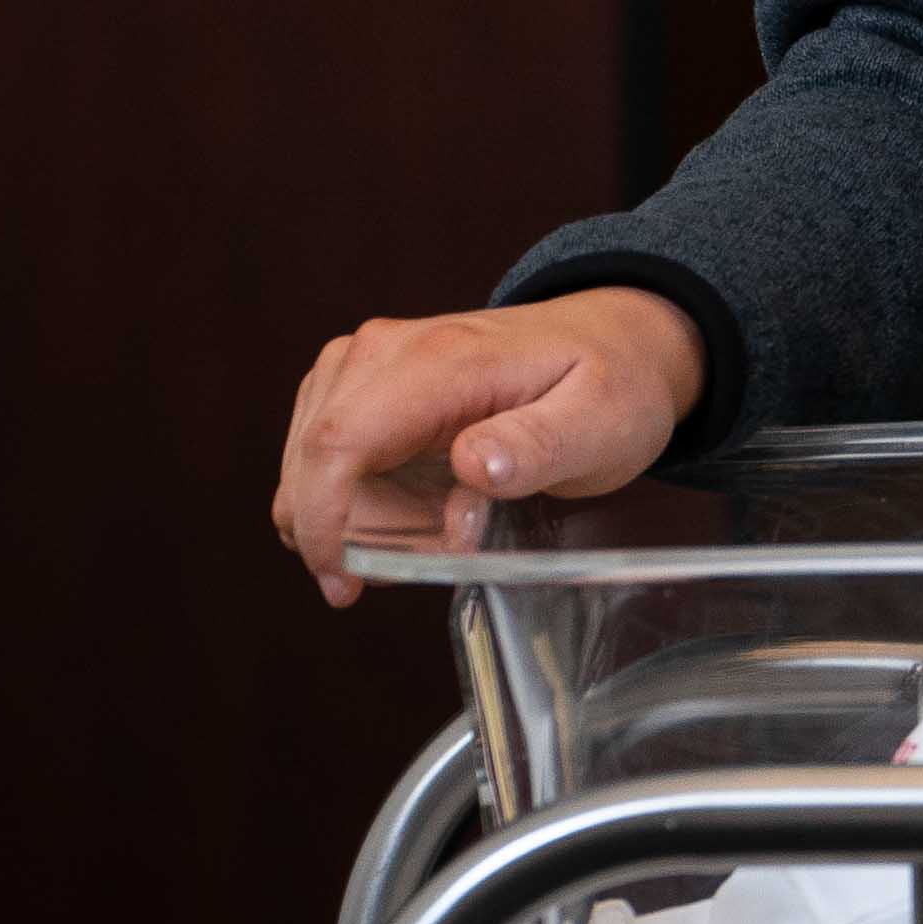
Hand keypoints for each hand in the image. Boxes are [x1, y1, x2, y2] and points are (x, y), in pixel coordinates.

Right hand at [270, 287, 703, 607]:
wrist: (613, 340)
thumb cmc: (610, 384)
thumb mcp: (600, 424)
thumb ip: (536, 446)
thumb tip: (471, 465)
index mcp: (442, 359)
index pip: (339, 441)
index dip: (322, 520)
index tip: (343, 584)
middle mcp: (387, 349)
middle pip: (312, 455)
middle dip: (345, 528)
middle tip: (427, 555)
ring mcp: (367, 359)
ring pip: (309, 459)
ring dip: (356, 513)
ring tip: (441, 520)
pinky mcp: (361, 379)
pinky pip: (322, 451)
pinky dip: (356, 494)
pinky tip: (416, 505)